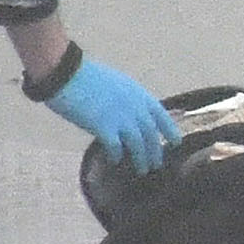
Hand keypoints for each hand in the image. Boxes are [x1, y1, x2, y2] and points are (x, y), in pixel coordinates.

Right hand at [47, 56, 176, 171]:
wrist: (66, 73)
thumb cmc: (85, 75)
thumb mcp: (116, 83)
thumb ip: (127, 99)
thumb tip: (129, 114)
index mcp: (138, 93)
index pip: (161, 115)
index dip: (170, 130)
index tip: (176, 142)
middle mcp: (134, 107)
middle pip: (151, 134)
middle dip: (155, 151)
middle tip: (157, 164)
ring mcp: (121, 118)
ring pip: (138, 145)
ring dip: (141, 159)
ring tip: (142, 170)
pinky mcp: (104, 127)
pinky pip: (116, 147)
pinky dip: (116, 156)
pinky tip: (114, 161)